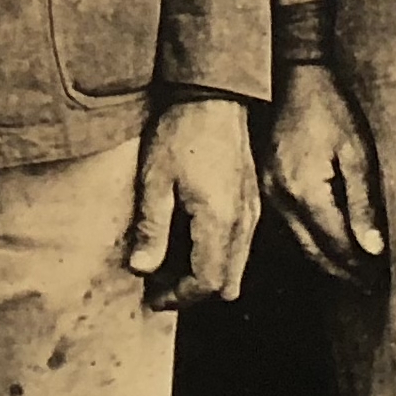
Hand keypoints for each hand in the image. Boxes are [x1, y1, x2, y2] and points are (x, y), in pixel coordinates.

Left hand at [127, 93, 261, 304]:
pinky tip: (190, 241)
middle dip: (192, 293)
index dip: (178, 297)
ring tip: (170, 264)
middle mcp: (242, 223)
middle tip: (159, 284)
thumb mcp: (155, 180)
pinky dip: (218, 257)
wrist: (214, 98)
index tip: (152, 296)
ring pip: (236, 269)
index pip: (205, 282)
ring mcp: (251, 213)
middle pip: (226, 284)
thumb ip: (151, 229)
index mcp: (219, 221)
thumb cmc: (180, 134)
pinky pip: (240, 248)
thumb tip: (142, 270)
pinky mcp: (252, 203)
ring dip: (206, 276)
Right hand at [261, 60, 385, 282]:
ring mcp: (269, 193)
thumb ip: (363, 203)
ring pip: (300, 244)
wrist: (290, 75)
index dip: (362, 267)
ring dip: (328, 262)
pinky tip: (328, 245)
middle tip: (371, 286)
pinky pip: (290, 227)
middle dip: (345, 273)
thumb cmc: (328, 107)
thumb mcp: (355, 152)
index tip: (383, 280)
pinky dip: (312, 242)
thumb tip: (373, 248)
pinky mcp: (266, 185)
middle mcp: (281, 199)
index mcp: (306, 192)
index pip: (337, 246)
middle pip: (316, 253)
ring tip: (356, 273)